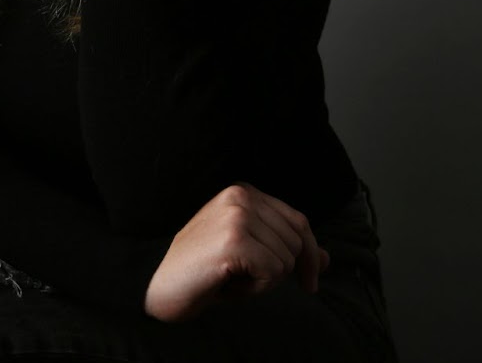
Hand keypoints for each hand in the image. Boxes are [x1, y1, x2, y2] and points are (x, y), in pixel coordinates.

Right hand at [143, 182, 330, 322]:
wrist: (154, 283)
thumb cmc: (201, 271)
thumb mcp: (248, 254)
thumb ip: (285, 249)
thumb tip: (327, 260)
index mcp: (243, 192)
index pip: (299, 221)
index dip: (311, 254)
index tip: (310, 282)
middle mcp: (241, 196)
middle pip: (298, 240)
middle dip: (283, 270)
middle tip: (247, 281)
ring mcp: (238, 216)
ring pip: (287, 259)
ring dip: (265, 281)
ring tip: (232, 278)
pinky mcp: (235, 240)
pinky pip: (273, 273)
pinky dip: (257, 289)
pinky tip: (229, 283)